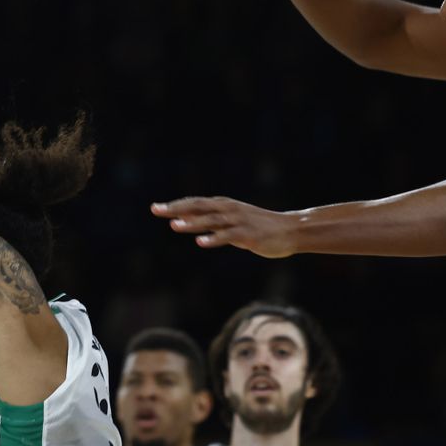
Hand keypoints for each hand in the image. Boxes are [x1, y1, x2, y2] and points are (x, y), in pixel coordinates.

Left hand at [152, 197, 297, 257]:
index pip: (194, 203)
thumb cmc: (258, 226)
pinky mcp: (248, 234)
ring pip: (211, 220)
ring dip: (192, 222)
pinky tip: (200, 242)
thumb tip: (185, 221)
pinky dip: (213, 238)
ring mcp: (238, 221)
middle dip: (176, 208)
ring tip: (174, 225)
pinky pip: (228, 236)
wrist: (290, 230)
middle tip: (156, 210)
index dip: (175, 205)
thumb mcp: (231, 221)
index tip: (156, 208)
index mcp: (223, 205)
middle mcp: (228, 209)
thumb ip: (210, 221)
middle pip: (198, 207)